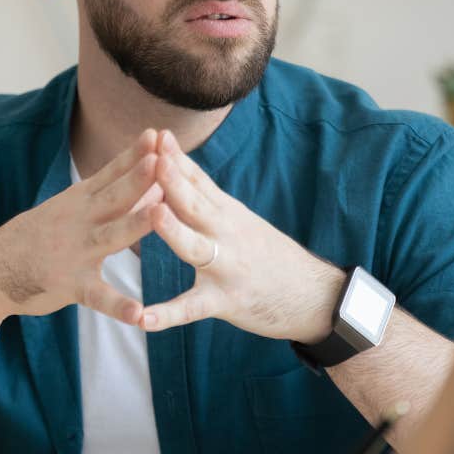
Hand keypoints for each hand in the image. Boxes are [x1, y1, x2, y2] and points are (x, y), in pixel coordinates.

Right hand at [0, 129, 168, 324]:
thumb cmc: (41, 233)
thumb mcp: (71, 205)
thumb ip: (107, 189)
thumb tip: (148, 167)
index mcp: (81, 200)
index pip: (111, 172)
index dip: (134, 153)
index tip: (156, 134)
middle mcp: (80, 220)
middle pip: (115, 196)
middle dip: (139, 177)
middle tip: (163, 159)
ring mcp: (75, 252)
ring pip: (111, 236)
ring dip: (136, 224)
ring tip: (159, 215)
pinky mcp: (70, 285)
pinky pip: (98, 296)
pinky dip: (118, 305)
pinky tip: (139, 313)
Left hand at [139, 131, 344, 341]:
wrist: (311, 294)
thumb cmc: (267, 254)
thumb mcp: (241, 220)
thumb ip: (208, 200)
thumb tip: (178, 169)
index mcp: (228, 213)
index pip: (200, 181)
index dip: (179, 159)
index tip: (157, 135)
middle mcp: (228, 234)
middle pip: (197, 204)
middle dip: (174, 180)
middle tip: (153, 157)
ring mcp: (227, 267)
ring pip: (196, 247)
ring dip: (175, 230)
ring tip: (153, 213)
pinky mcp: (225, 301)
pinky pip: (192, 309)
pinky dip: (167, 315)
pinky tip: (142, 318)